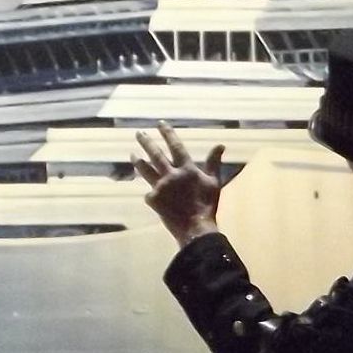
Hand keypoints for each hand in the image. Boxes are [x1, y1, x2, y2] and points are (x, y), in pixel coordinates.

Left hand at [133, 121, 224, 245]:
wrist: (196, 228)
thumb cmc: (208, 205)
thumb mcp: (214, 182)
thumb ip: (213, 162)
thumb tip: (220, 145)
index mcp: (187, 169)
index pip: (176, 146)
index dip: (168, 134)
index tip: (160, 123)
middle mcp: (172, 174)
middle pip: (156, 154)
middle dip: (146, 142)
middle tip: (138, 133)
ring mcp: (160, 187)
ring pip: (145, 170)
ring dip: (138, 161)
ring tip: (132, 154)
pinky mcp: (153, 199)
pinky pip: (150, 193)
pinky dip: (152, 193)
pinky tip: (152, 194)